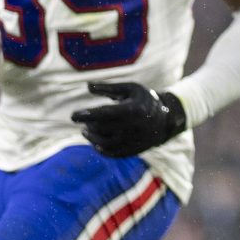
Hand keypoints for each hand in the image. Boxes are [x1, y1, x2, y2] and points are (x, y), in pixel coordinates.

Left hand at [71, 81, 189, 157]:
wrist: (165, 119)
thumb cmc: (143, 100)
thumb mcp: (129, 88)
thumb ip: (109, 88)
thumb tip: (87, 86)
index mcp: (133, 109)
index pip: (103, 113)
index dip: (86, 115)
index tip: (73, 116)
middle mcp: (134, 126)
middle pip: (103, 128)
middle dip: (89, 125)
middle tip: (84, 121)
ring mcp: (134, 140)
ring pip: (106, 143)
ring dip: (92, 138)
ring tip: (86, 132)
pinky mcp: (134, 150)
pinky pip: (113, 153)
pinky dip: (101, 150)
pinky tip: (95, 143)